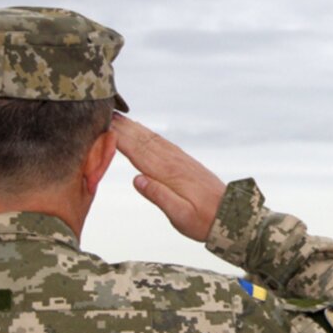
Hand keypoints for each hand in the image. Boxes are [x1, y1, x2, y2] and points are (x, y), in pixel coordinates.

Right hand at [111, 113, 225, 241]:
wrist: (231, 215)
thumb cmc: (204, 221)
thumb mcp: (181, 216)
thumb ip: (159, 197)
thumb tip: (137, 180)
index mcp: (168, 174)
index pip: (138, 151)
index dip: (119, 137)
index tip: (101, 125)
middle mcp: (173, 162)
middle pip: (142, 140)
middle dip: (121, 126)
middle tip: (101, 112)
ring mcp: (179, 160)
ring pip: (151, 138)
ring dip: (132, 126)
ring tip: (115, 116)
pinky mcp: (184, 162)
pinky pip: (162, 143)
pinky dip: (147, 133)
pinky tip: (141, 131)